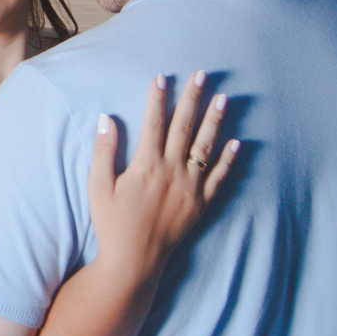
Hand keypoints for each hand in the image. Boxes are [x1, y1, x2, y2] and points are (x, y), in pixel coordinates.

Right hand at [88, 72, 238, 279]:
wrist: (134, 261)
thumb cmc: (112, 224)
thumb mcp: (98, 187)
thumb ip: (103, 151)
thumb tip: (106, 118)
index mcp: (146, 165)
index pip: (154, 122)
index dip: (157, 98)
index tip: (162, 78)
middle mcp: (172, 171)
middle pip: (184, 127)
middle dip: (192, 98)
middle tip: (201, 75)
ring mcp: (190, 187)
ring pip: (205, 147)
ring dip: (215, 121)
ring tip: (223, 99)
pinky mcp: (201, 204)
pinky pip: (219, 177)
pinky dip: (229, 159)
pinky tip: (238, 143)